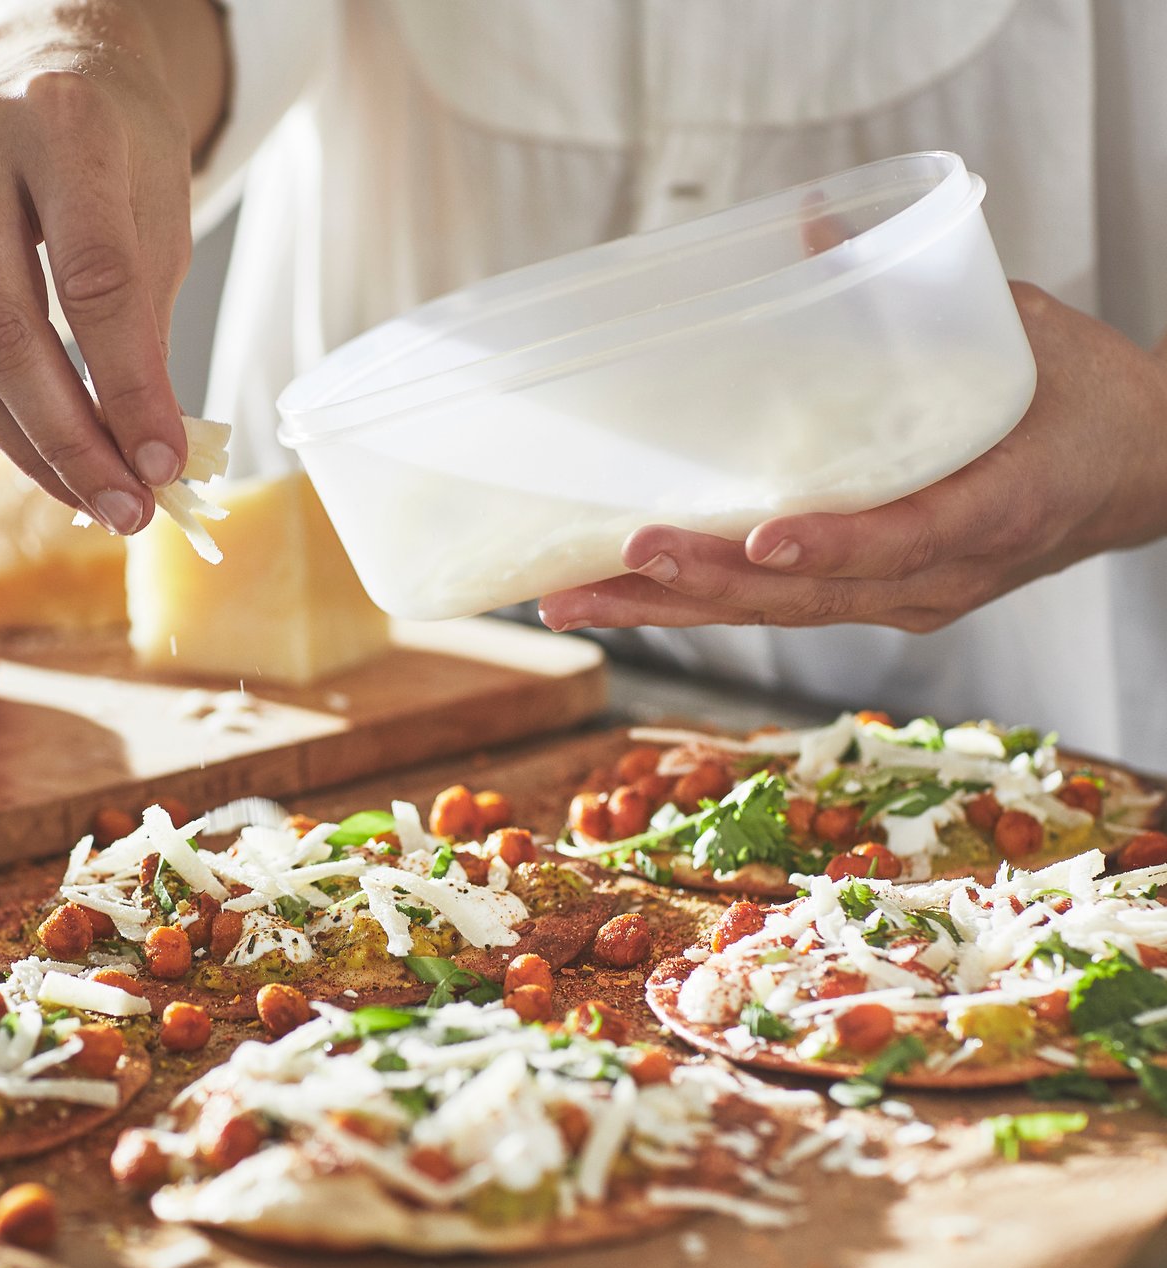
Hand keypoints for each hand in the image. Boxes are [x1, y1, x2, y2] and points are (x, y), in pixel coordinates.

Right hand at [0, 0, 225, 529]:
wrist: (46, 81)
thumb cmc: (119, 159)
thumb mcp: (160, 221)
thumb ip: (148, 331)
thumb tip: (149, 457)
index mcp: (62, 121)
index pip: (95, 281)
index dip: (130, 387)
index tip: (164, 466)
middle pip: (5, 328)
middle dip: (71, 440)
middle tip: (126, 509)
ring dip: (32, 447)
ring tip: (96, 500)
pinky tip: (51, 455)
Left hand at [539, 283, 1166, 633]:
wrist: (1136, 473)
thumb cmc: (1082, 403)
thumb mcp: (1016, 334)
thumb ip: (916, 299)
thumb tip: (808, 230)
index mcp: (993, 510)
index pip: (906, 538)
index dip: (834, 543)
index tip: (762, 539)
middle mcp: (935, 576)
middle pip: (806, 597)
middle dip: (696, 590)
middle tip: (600, 577)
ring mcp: (901, 598)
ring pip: (777, 614)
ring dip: (673, 611)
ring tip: (578, 601)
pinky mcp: (876, 598)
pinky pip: (783, 607)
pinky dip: (707, 602)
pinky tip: (634, 597)